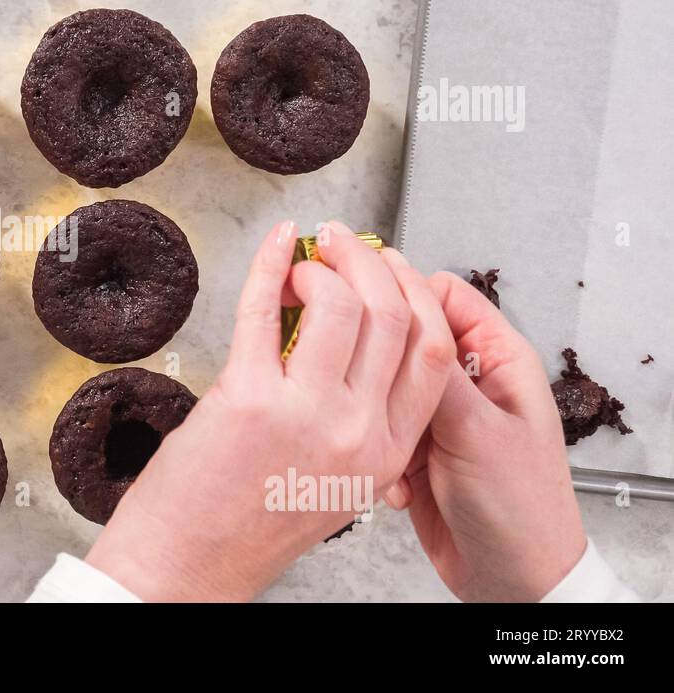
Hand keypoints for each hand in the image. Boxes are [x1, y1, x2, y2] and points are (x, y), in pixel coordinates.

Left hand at [85, 220, 454, 600]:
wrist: (189, 565)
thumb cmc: (249, 527)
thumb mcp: (336, 488)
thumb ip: (361, 429)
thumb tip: (359, 357)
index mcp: (386, 454)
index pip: (433, 353)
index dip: (417, 296)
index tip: (395, 270)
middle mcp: (357, 433)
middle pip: (394, 317)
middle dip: (372, 263)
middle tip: (345, 242)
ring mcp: (305, 415)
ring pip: (340, 303)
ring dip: (321, 263)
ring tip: (302, 260)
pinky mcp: (247, 398)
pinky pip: (265, 310)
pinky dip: (268, 266)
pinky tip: (272, 249)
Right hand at [386, 272, 585, 601]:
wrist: (512, 578)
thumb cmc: (520, 508)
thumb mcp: (476, 430)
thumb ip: (434, 371)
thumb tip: (400, 312)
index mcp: (497, 360)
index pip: (441, 295)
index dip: (398, 288)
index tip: (354, 291)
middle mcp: (468, 380)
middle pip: (406, 335)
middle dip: (375, 353)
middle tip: (345, 358)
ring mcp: (441, 415)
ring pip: (384, 382)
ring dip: (375, 410)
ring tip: (376, 434)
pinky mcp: (418, 448)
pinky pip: (380, 426)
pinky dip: (377, 448)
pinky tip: (392, 476)